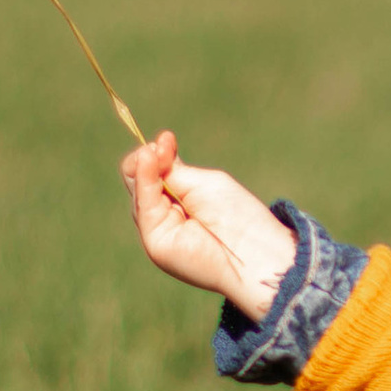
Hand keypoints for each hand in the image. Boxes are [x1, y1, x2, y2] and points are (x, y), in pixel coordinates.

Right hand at [120, 133, 295, 319]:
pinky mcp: (155, 241)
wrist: (252, 251)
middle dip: (148, 157)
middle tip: (163, 144)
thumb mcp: (202, 183)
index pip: (155, 172)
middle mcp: (165, 215)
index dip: (155, 154)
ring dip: (144, 166)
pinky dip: (144, 181)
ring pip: (138, 192)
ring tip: (155, 152)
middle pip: (140, 180)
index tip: (167, 139)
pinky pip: (143, 207)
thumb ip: (172, 172)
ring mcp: (158, 229)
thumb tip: (146, 152)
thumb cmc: (236, 215)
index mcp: (179, 199)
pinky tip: (147, 161)